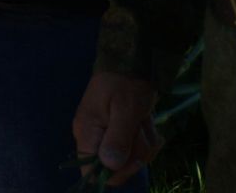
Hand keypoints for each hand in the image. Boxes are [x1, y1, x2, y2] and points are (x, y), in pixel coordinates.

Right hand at [72, 71, 160, 186]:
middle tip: (141, 130)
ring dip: (144, 143)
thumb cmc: (126, 83)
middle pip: (115, 168)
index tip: (130, 159)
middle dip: (135, 153)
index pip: (90, 171)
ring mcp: (109, 136)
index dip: (111, 173)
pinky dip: (147, 138)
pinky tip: (147, 122)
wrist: (133, 61)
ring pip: (130, 159)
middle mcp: (95, 138)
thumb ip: (117, 138)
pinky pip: (137, 149)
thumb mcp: (125, 109)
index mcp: (87, 132)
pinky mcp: (121, 133)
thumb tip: (109, 166)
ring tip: (144, 120)